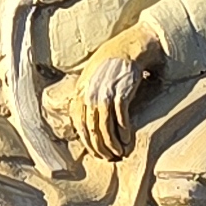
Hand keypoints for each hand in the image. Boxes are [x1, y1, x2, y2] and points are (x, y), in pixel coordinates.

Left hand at [46, 35, 165, 164]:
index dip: (87, 141)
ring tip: (119, 153)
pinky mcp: (121, 94)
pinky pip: (121, 119)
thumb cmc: (109, 64)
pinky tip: (127, 140)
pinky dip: (124, 132)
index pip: (78, 123)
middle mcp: (89, 95)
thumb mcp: (90, 78)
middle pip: (91, 129)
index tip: (95, 152)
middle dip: (100, 147)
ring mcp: (104, 95)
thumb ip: (85, 96)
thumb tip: (84, 119)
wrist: (127, 48)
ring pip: (105, 127)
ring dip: (112, 144)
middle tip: (109, 157)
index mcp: (80, 92)